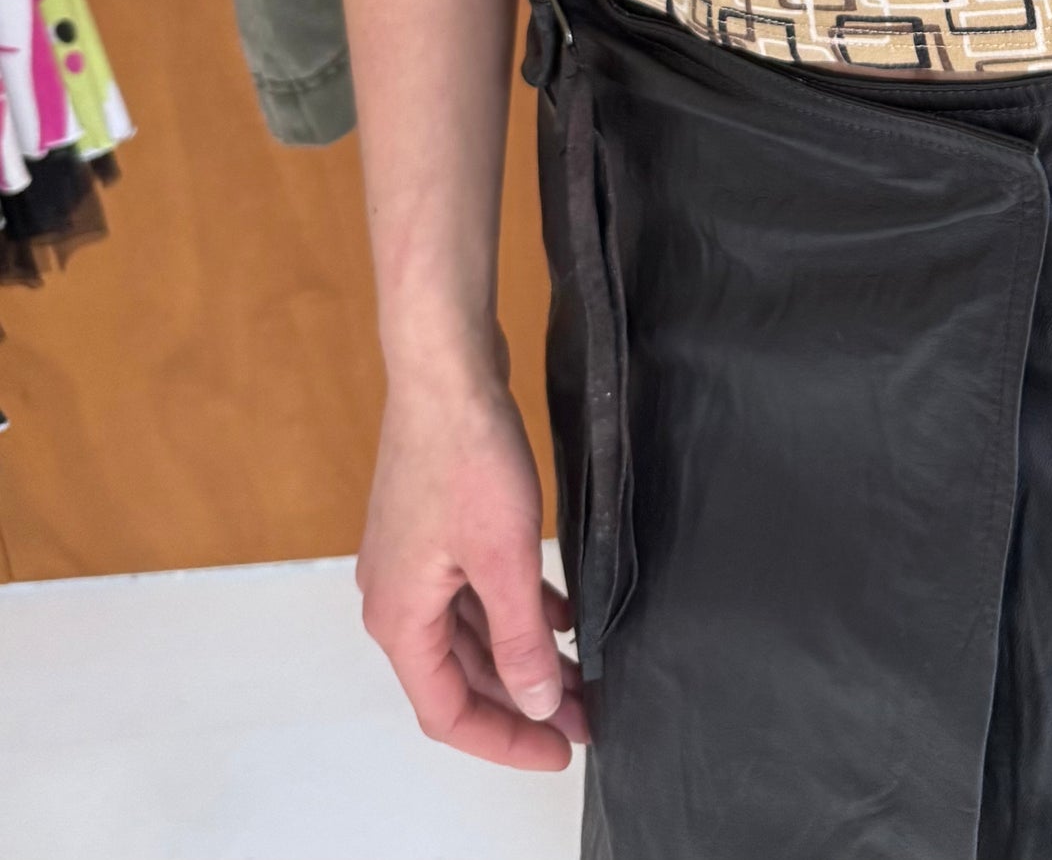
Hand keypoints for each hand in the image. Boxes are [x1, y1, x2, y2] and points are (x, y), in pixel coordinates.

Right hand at [357, 339, 588, 769]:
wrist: (446, 368)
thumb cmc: (463, 452)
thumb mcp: (504, 559)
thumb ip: (520, 638)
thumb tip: (539, 701)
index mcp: (402, 618)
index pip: (448, 712)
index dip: (506, 740)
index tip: (560, 750)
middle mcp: (398, 597)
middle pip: (462, 676)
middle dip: (525, 701)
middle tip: (586, 715)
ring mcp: (415, 561)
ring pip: (473, 633)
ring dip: (524, 656)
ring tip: (584, 673)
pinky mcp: (437, 528)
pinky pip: (477, 592)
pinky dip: (517, 610)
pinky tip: (561, 614)